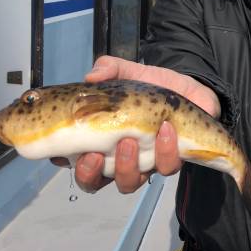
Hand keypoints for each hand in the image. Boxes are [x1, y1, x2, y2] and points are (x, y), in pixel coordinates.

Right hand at [50, 56, 219, 193]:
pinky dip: (164, 149)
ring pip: (129, 182)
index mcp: (99, 139)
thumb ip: (109, 69)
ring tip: (130, 141)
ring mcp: (144, 163)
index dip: (64, 160)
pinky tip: (165, 129)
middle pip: (94, 181)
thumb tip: (92, 76)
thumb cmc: (151, 86)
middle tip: (95, 155)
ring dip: (126, 166)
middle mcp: (118, 158)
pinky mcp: (171, 160)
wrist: (188, 88)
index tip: (62, 150)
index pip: (71, 159)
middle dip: (90, 173)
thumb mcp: (128, 72)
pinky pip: (166, 166)